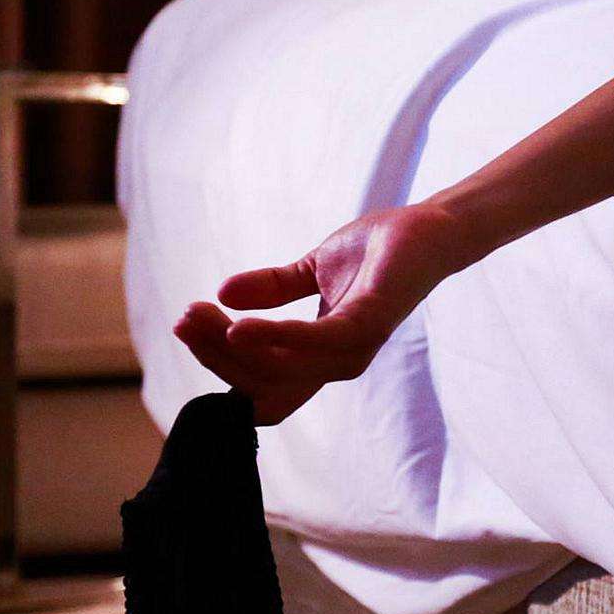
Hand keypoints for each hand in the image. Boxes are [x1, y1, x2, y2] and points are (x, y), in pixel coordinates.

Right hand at [173, 200, 480, 424]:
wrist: (429, 228)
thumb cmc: (378, 253)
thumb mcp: (310, 270)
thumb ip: (272, 288)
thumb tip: (223, 295)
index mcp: (321, 355)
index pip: (260, 385)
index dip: (220, 366)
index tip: (189, 326)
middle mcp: (336, 362)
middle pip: (260, 385)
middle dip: (214, 355)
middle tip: (185, 318)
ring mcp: (353, 349)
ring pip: (278, 369)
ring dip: (231, 347)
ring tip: (199, 317)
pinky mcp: (367, 324)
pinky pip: (314, 343)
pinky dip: (274, 339)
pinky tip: (238, 325)